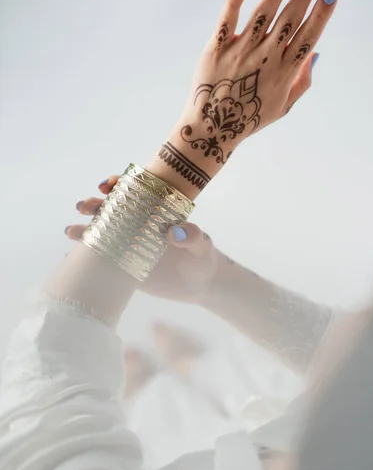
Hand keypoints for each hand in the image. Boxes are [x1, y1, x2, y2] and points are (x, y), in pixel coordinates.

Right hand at [66, 177, 218, 302]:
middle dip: (95, 205)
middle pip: (112, 210)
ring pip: (103, 233)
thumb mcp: (202, 246)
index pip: (134, 192)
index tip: (107, 186)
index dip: (118, 185)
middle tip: (84, 206)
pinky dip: (87, 256)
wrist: (201, 285)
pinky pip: (103, 259)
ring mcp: (130, 245)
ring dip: (85, 229)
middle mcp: (139, 225)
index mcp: (155, 212)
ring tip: (71, 231)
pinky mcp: (126, 266)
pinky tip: (71, 256)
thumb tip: (173, 233)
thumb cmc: (204, 259)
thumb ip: (193, 236)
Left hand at [148, 0, 337, 196]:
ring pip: (262, 15)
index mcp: (284, 72)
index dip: (321, 14)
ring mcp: (240, 52)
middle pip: (289, 20)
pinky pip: (226, 21)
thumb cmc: (250, 118)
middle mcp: (265, 58)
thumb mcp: (283, 107)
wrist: (212, 128)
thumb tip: (315, 53)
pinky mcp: (216, 49)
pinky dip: (234, 2)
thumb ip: (302, 82)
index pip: (307, 37)